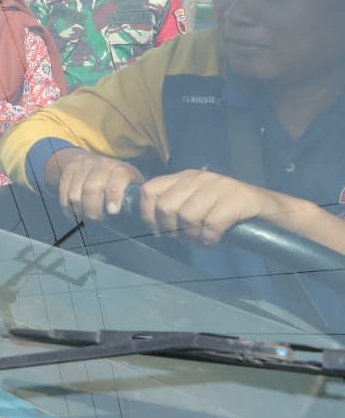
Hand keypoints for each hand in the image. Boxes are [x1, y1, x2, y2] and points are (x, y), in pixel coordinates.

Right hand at [50, 148, 142, 220]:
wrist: (94, 162)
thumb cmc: (119, 183)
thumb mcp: (131, 186)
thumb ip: (132, 200)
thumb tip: (135, 220)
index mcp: (122, 169)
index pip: (118, 178)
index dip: (114, 195)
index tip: (112, 211)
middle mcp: (102, 164)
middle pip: (91, 189)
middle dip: (93, 210)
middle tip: (97, 220)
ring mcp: (83, 166)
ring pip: (75, 194)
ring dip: (79, 211)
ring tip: (86, 217)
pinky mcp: (69, 170)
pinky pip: (64, 194)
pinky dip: (67, 208)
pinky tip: (74, 214)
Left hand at [138, 170, 272, 244]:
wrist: (270, 209)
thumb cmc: (227, 210)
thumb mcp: (197, 203)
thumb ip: (175, 207)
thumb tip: (152, 225)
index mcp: (185, 176)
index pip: (150, 190)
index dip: (148, 214)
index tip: (157, 231)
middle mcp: (199, 177)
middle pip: (166, 207)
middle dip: (171, 229)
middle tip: (183, 238)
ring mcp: (220, 186)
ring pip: (188, 217)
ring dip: (191, 236)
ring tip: (200, 239)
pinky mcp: (238, 198)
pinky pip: (212, 225)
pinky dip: (209, 239)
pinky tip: (214, 240)